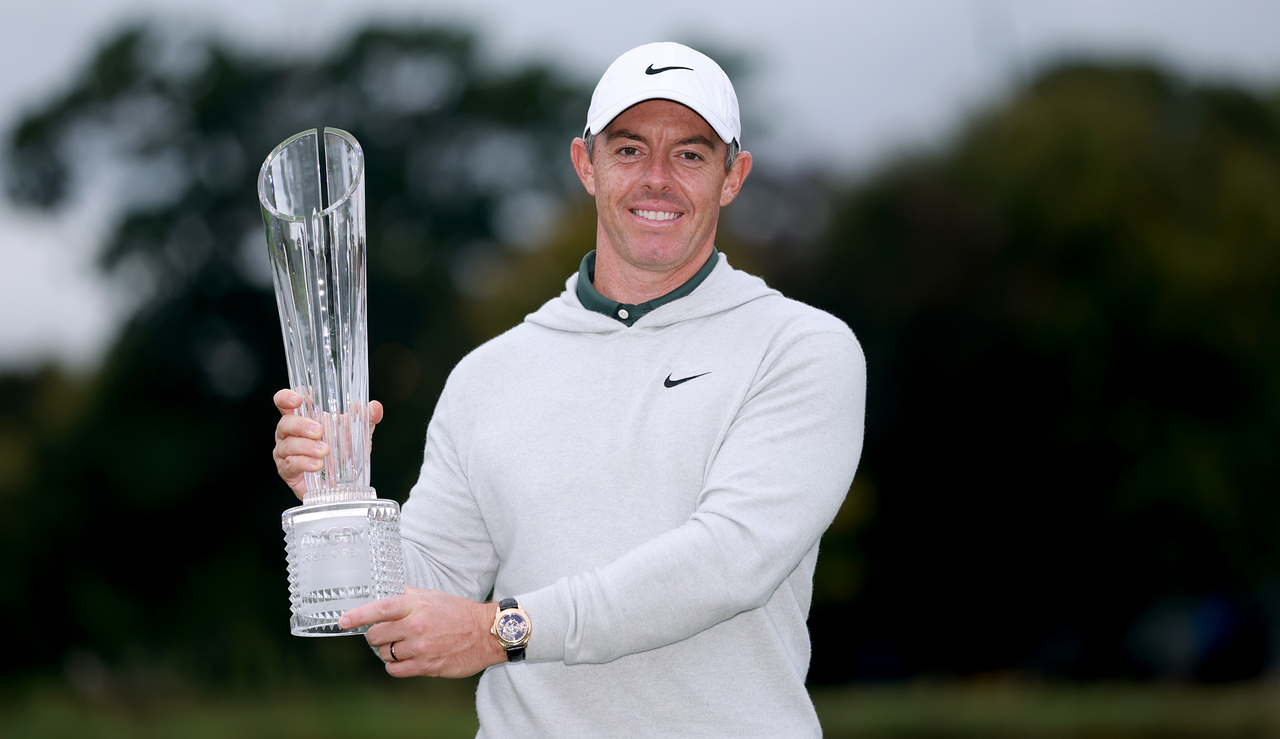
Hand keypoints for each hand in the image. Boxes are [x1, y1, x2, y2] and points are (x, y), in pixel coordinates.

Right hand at [272, 389, 383, 499]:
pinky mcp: (287, 471)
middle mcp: (289, 433)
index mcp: (302, 418)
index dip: (286, 398)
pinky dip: (304, 463)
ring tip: (324, 451)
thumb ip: (365, 418)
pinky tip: (317, 465)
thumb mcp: (357, 433)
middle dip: (301, 425)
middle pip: (285, 423)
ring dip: (306, 447)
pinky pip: (290, 465)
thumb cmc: (341, 452)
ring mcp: (285, 452)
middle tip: (320, 431)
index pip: (284, 402)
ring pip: (287, 445)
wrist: (339, 484)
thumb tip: (375, 407)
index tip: (299, 399)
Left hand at [341, 586, 506, 677]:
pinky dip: (395, 666)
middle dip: (375, 636)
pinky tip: (404, 659)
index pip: (380, 609)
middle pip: (376, 636)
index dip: (358, 615)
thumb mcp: (434, 596)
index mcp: (417, 606)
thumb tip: (389, 589)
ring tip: (401, 645)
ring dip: (388, 651)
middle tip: (383, 634)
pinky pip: (396, 670)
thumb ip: (409, 595)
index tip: (343, 620)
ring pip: (385, 654)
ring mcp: (421, 648)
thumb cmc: (460, 613)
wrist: (486, 633)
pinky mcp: (426, 666)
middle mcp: (416, 626)